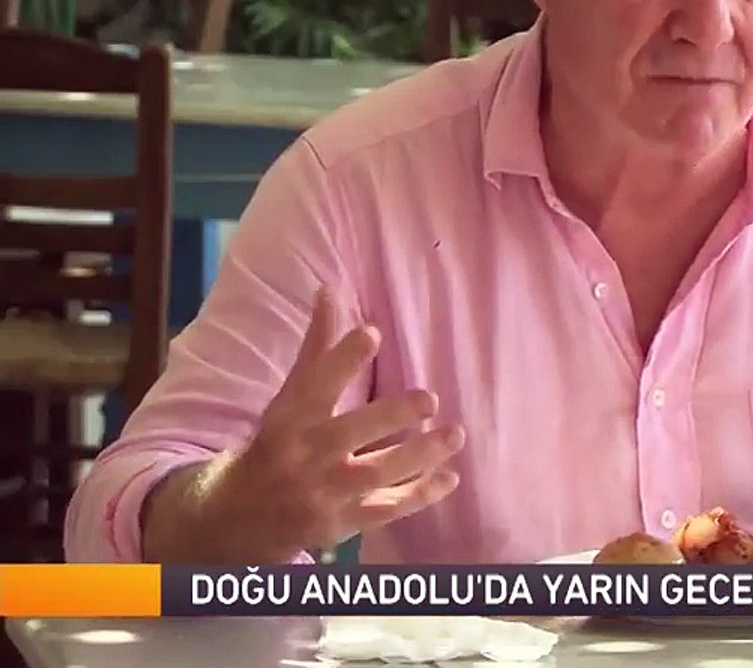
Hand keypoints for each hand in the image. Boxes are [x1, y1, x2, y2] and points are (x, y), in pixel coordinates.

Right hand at [200, 289, 464, 561]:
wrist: (235, 521)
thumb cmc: (274, 445)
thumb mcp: (287, 399)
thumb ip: (317, 349)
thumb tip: (330, 290)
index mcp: (287, 419)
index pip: (312, 384)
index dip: (340, 359)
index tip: (370, 332)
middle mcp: (305, 455)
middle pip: (349, 433)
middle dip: (390, 416)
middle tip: (428, 398)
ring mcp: (324, 493)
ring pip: (375, 473)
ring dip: (419, 455)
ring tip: (456, 434)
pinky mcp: (342, 523)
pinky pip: (386, 509)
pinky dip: (420, 495)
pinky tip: (450, 476)